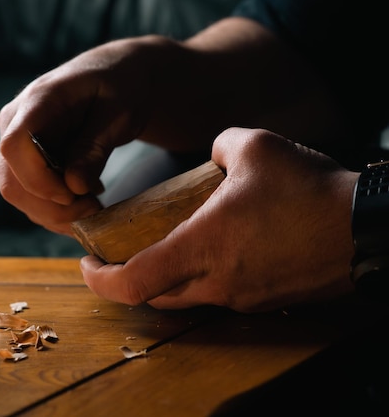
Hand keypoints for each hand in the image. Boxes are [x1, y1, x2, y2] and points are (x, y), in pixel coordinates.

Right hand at [0, 35, 201, 234]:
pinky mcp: (26, 161)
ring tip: (95, 206)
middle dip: (52, 207)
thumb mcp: (120, 113)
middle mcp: (16, 122)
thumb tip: (73, 187)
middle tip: (95, 210)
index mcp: (37, 101)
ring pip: (20, 195)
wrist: (117, 77)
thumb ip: (94, 147)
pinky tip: (86, 201)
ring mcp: (18, 144)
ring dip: (57, 213)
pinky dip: (58, 210)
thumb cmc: (121, 87)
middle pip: (13, 181)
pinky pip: (31, 196)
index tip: (75, 194)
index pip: (15, 147)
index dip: (39, 180)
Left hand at [81, 127, 359, 312]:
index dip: (99, 279)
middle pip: (152, 295)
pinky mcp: (263, 300)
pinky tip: (217, 249)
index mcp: (201, 248)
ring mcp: (240, 297)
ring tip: (166, 245)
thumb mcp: (256, 147)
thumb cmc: (308, 189)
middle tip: (118, 253)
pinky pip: (218, 293)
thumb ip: (219, 145)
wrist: (367, 229)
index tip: (86, 262)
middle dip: (128, 277)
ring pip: (185, 296)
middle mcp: (216, 282)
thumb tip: (213, 151)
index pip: (132, 283)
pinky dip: (202, 276)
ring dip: (166, 276)